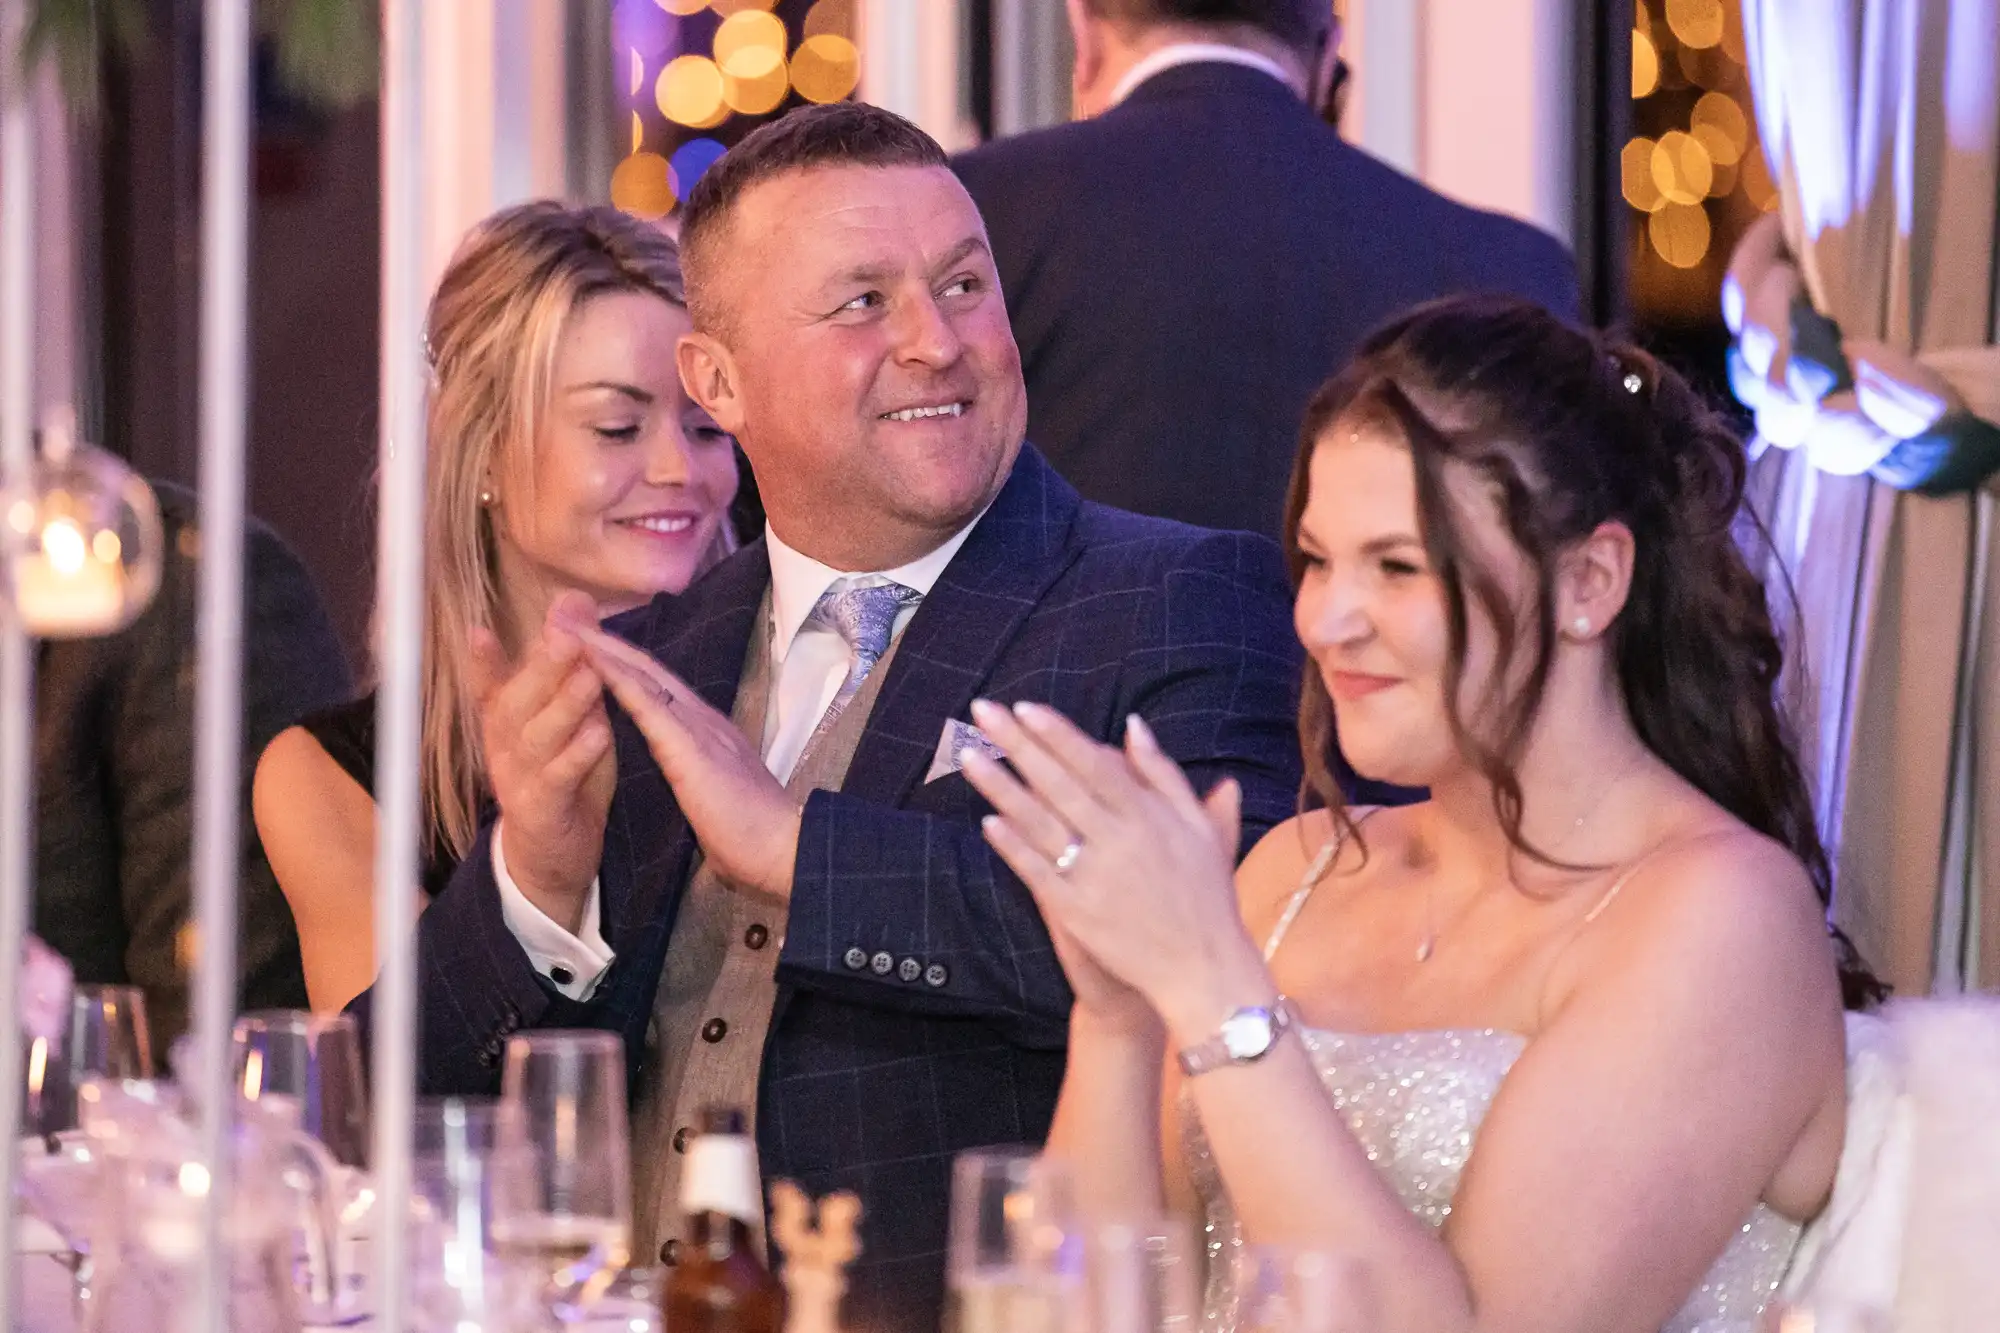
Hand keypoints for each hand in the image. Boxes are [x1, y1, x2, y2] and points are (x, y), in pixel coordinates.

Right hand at [471, 593, 615, 931]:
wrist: (553, 853)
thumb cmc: (563, 772)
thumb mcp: (567, 712)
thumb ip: (570, 662)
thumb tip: (575, 599)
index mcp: (506, 719)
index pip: (489, 683)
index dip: (481, 659)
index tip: (477, 629)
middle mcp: (504, 745)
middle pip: (517, 701)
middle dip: (542, 665)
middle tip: (567, 633)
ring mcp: (519, 778)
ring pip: (537, 737)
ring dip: (564, 705)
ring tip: (589, 677)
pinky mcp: (542, 809)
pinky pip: (557, 779)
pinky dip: (577, 755)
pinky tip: (598, 733)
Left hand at [568, 612, 802, 897]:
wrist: (782, 847)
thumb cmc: (753, 836)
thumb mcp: (717, 798)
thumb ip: (700, 779)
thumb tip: (689, 783)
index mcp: (709, 734)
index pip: (662, 689)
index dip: (628, 665)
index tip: (596, 645)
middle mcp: (703, 719)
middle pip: (649, 670)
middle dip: (610, 643)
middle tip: (571, 616)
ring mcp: (698, 727)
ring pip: (643, 677)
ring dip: (604, 650)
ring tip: (568, 627)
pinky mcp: (687, 745)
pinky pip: (645, 702)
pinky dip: (616, 676)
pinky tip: (591, 660)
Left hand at [959, 700, 1270, 1041]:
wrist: (1203, 968)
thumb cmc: (1206, 894)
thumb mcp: (1201, 827)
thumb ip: (1165, 774)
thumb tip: (1134, 724)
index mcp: (1149, 816)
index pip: (1094, 763)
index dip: (1058, 734)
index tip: (1025, 707)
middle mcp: (1119, 840)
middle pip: (1059, 784)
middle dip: (1018, 744)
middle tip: (983, 711)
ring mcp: (1095, 877)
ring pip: (1040, 823)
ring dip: (1002, 788)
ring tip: (969, 756)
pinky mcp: (1078, 912)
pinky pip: (1038, 873)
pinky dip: (1014, 847)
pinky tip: (987, 821)